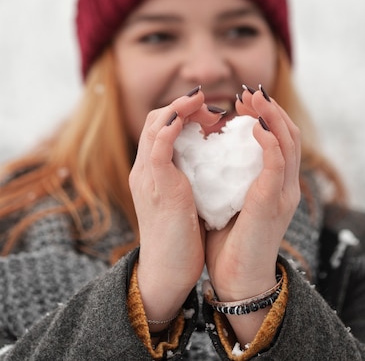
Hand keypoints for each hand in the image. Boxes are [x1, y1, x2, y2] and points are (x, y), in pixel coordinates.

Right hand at [129, 89, 220, 324]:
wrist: (167, 272)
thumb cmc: (181, 238)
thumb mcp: (183, 198)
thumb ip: (189, 177)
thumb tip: (211, 160)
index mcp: (150, 171)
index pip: (159, 126)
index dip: (182, 112)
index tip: (209, 113)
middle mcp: (144, 169)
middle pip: (154, 120)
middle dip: (181, 105)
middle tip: (209, 106)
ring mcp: (148, 177)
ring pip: (154, 127)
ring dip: (179, 108)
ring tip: (201, 100)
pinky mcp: (158, 188)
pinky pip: (159, 149)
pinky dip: (171, 128)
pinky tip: (185, 118)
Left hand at [204, 87, 300, 341]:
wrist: (237, 279)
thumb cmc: (230, 241)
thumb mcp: (231, 199)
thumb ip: (229, 178)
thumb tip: (209, 157)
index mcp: (276, 183)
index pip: (279, 138)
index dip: (265, 114)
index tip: (242, 101)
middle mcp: (286, 184)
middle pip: (288, 132)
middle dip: (269, 107)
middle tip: (248, 92)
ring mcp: (283, 192)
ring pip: (288, 140)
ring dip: (271, 115)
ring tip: (254, 98)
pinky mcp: (273, 201)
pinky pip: (277, 162)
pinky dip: (269, 140)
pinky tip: (254, 126)